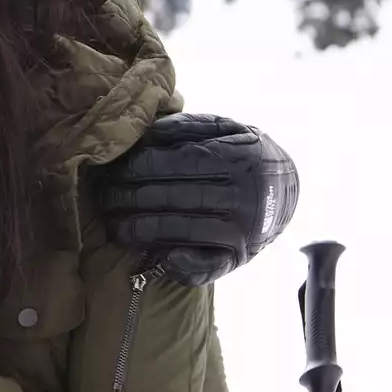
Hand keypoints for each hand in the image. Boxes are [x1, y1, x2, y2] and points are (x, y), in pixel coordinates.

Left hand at [96, 114, 298, 285]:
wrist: (286, 191)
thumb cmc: (241, 155)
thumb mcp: (227, 130)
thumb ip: (190, 127)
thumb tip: (150, 132)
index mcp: (238, 158)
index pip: (181, 162)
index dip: (142, 166)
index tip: (114, 170)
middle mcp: (243, 194)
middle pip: (176, 196)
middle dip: (132, 198)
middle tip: (104, 198)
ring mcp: (242, 228)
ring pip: (183, 229)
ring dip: (142, 229)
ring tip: (114, 226)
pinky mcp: (239, 256)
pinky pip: (208, 264)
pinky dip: (182, 264)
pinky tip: (160, 257)